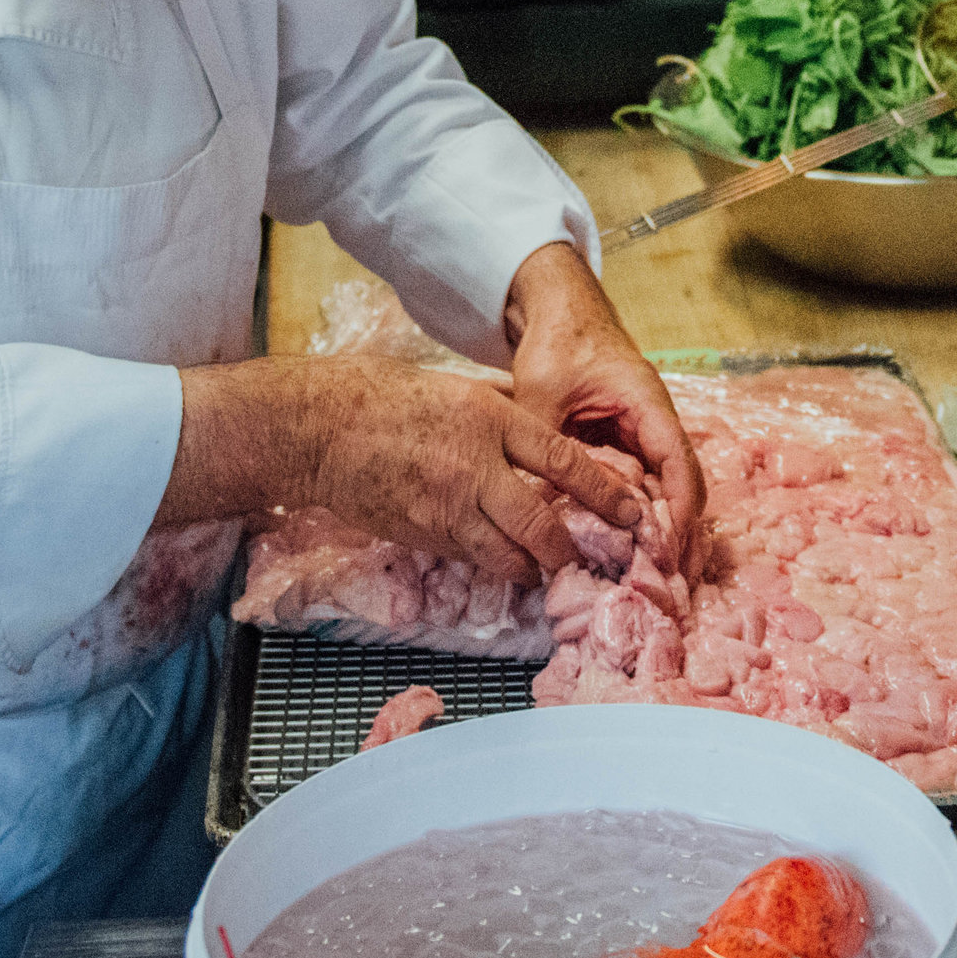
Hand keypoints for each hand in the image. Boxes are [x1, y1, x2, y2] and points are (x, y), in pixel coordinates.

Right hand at [172, 355, 650, 581]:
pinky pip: (471, 559)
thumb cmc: (392, 399)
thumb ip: (506, 418)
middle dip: (570, 549)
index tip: (633, 513)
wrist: (322, 428)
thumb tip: (549, 440)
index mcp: (491, 420)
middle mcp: (475, 466)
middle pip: (542, 524)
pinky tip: (498, 559)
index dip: (605, 494)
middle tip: (585, 555)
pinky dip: (491, 563)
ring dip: (532, 566)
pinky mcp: (423, 535)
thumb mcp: (461, 391)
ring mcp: (447, 507)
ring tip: (544, 566)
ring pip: (508, 556)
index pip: (564, 463)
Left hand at [503, 242, 705, 567]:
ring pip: (662, 488)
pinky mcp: (624, 442)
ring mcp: (641, 433)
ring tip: (650, 578)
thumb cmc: (557, 340)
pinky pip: (637, 483)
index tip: (668, 553)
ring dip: (659, 528)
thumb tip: (538, 503)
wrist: (556, 308)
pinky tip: (623, 548)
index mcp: (647, 404)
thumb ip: (544, 444)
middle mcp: (653, 422)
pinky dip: (635, 514)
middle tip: (668, 583)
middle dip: (678, 533)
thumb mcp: (542, 390)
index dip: (678, 511)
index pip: (678, 464)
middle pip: (681, 484)